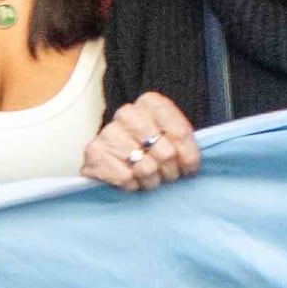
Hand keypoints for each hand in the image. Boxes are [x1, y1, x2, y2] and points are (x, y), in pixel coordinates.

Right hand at [86, 93, 201, 190]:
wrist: (114, 153)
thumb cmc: (149, 144)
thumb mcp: (171, 136)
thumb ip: (184, 144)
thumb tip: (191, 165)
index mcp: (151, 102)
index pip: (180, 133)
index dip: (189, 156)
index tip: (190, 167)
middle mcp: (128, 113)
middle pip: (166, 153)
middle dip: (170, 170)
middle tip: (167, 174)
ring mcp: (108, 132)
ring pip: (146, 168)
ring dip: (152, 180)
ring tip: (150, 177)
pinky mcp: (94, 152)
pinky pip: (125, 178)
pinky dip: (132, 184)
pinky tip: (131, 178)